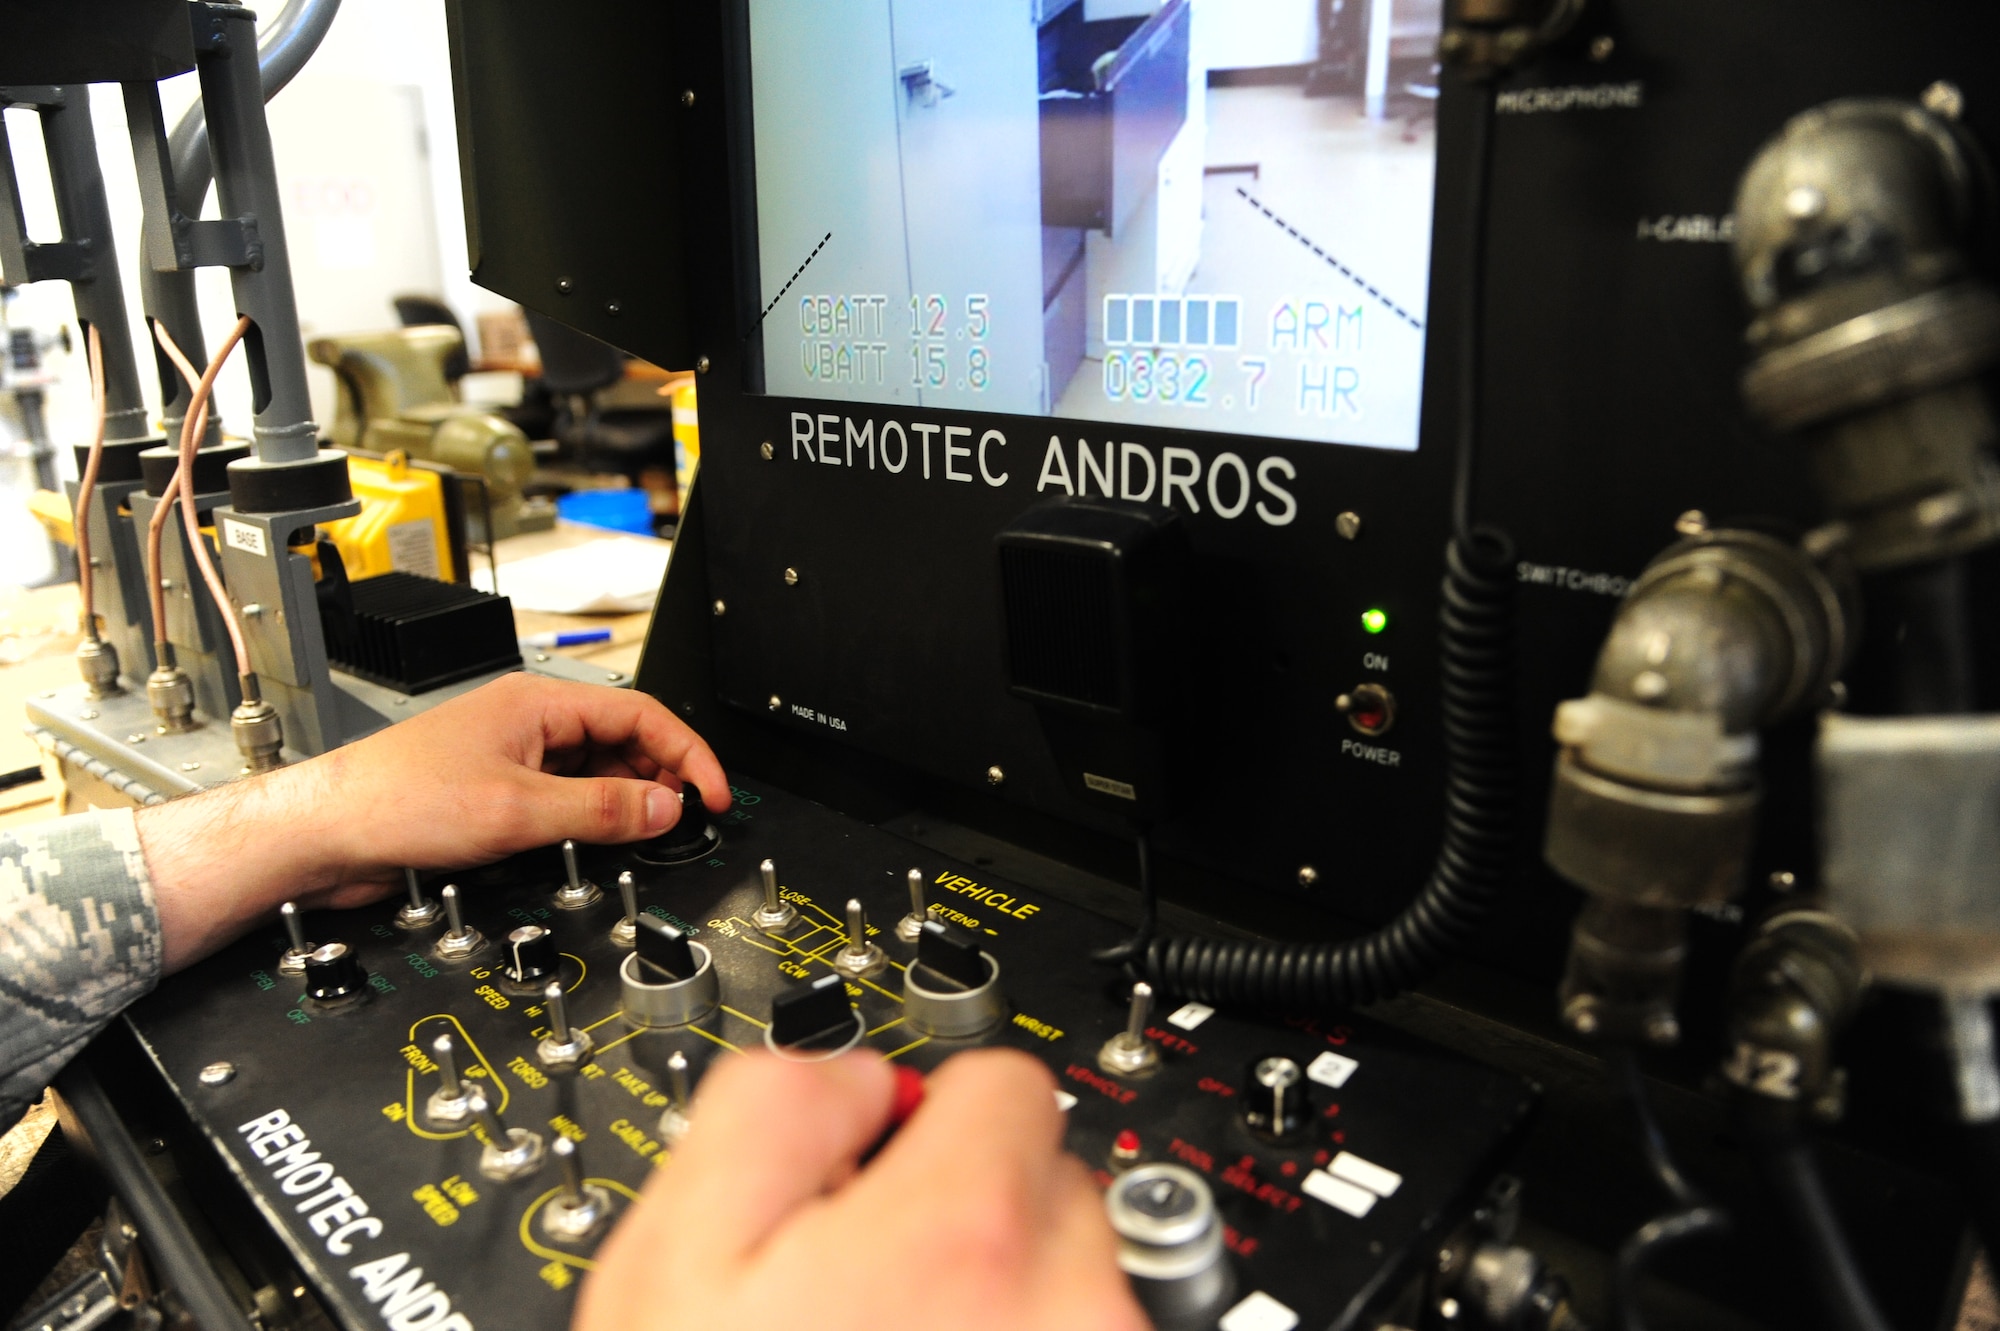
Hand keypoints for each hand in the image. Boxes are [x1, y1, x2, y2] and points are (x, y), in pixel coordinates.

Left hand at [137, 673, 729, 970]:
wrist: (326, 833)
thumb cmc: (395, 799)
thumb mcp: (517, 809)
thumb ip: (600, 808)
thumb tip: (664, 808)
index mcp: (539, 703)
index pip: (642, 714)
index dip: (688, 754)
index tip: (714, 794)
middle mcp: (530, 723)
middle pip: (625, 741)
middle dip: (661, 780)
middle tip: (682, 822)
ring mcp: (514, 757)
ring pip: (596, 772)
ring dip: (625, 802)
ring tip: (642, 836)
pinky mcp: (498, 792)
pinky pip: (565, 798)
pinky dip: (591, 818)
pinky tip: (596, 842)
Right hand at [578, 1049, 1145, 1330]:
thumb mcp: (672, 1258)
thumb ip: (770, 1108)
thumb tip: (852, 1069)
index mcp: (964, 1234)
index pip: (1003, 1081)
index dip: (921, 1118)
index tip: (878, 1172)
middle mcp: (1066, 1310)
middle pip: (1047, 1180)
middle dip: (969, 1210)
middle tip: (870, 1289)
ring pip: (1074, 1277)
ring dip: (1007, 1299)